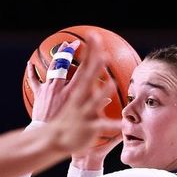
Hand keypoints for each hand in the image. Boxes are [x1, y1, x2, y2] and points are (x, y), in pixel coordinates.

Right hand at [37, 44, 118, 158]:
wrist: (53, 140)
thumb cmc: (64, 118)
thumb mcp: (68, 98)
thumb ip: (76, 83)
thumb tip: (75, 69)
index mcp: (76, 91)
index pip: (83, 67)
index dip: (89, 51)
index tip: (92, 35)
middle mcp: (79, 99)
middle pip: (87, 78)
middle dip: (95, 65)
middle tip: (103, 52)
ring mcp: (83, 113)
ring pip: (94, 101)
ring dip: (102, 92)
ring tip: (111, 83)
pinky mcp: (88, 127)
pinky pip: (102, 126)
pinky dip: (112, 125)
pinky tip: (122, 125)